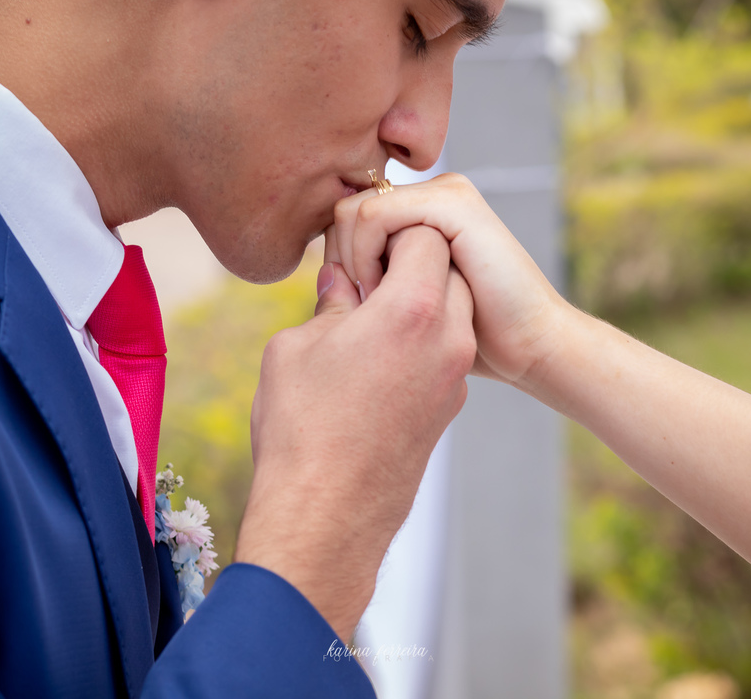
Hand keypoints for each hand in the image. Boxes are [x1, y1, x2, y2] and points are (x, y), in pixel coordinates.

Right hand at [234, 224, 475, 638]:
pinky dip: (420, 341)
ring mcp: (454, 376)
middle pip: (447, 268)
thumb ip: (328, 302)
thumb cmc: (302, 427)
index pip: (423, 234)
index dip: (388, 233)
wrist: (327, 516)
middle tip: (362, 282)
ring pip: (452, 310)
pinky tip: (375, 364)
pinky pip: (445, 351)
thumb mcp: (297, 346)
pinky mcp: (451, 407)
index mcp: (412, 309)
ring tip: (366, 324)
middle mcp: (448, 338)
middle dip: (409, 263)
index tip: (356, 255)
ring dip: (417, 303)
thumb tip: (339, 282)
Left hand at [330, 173, 565, 390]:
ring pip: (353, 211)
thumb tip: (325, 274)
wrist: (530, 348)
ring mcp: (444, 193)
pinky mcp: (451, 204)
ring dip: (354, 263)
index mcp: (422, 211)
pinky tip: (385, 292)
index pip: (347, 218)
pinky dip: (366, 257)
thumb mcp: (408, 306)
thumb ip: (373, 281)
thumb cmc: (473, 340)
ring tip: (381, 303)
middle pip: (344, 211)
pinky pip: (374, 215)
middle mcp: (433, 193)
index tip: (355, 306)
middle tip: (367, 306)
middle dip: (343, 262)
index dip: (339, 263)